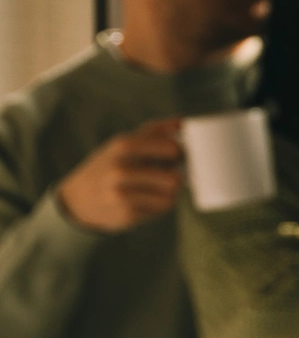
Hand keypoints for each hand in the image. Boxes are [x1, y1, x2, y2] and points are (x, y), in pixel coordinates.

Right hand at [57, 119, 183, 232]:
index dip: (180, 153)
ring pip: (171, 197)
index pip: (171, 149)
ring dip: (168, 193)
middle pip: (174, 178)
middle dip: (176, 176)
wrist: (77, 200)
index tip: (175, 156)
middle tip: (167, 174)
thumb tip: (182, 122)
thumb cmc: (107, 166)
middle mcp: (121, 170)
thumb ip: (154, 131)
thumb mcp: (123, 144)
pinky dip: (158, 205)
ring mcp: (122, 195)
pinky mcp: (126, 215)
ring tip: (156, 188)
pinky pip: (161, 210)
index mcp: (123, 146)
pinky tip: (145, 200)